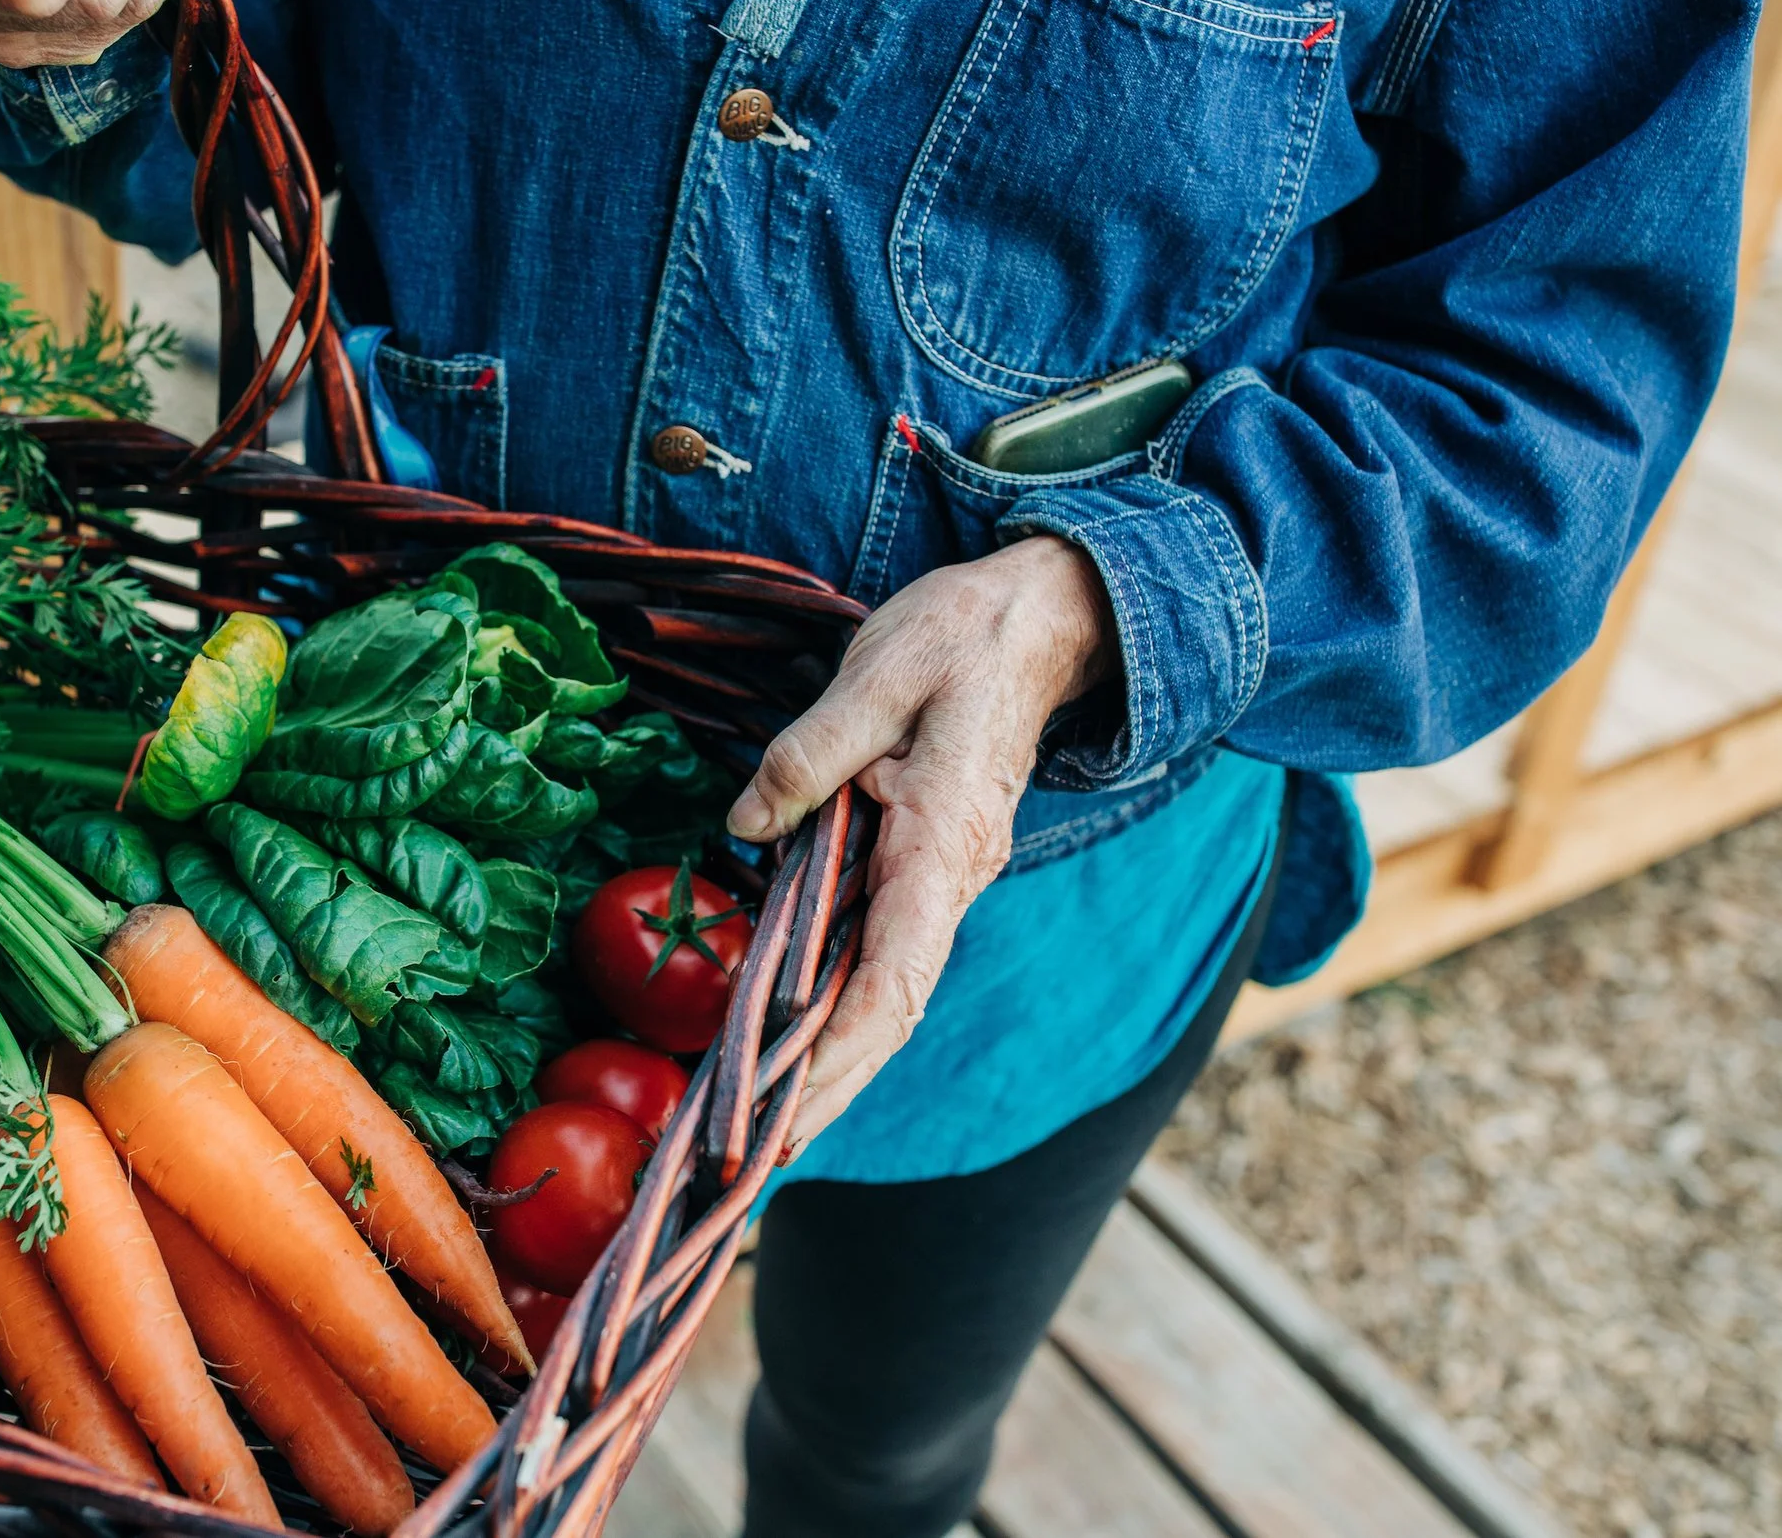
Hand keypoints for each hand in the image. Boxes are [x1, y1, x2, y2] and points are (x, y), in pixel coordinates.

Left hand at [724, 536, 1117, 1150]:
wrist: (1039, 620)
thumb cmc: (962, 637)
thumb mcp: (878, 672)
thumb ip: (808, 754)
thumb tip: (745, 824)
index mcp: (941, 845)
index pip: (896, 977)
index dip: (841, 1054)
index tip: (789, 1113)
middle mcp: (948, 881)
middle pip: (890, 1014)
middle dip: (829, 1094)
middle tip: (757, 1165)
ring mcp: (939, 881)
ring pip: (885, 994)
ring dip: (831, 1066)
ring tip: (761, 1131)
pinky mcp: (922, 867)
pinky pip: (879, 955)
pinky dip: (837, 1010)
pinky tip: (789, 1041)